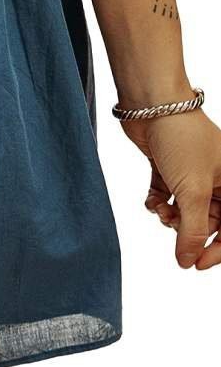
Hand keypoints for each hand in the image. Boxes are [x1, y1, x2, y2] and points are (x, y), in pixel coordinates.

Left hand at [121, 108, 220, 269]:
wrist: (151, 103)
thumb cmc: (182, 139)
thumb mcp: (193, 191)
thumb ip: (192, 231)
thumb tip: (188, 261)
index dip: (218, 251)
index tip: (196, 264)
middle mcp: (218, 178)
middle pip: (210, 221)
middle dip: (188, 229)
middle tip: (172, 227)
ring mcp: (194, 172)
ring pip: (186, 211)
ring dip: (171, 217)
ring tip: (161, 210)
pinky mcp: (170, 168)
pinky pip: (168, 197)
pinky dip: (159, 203)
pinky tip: (152, 200)